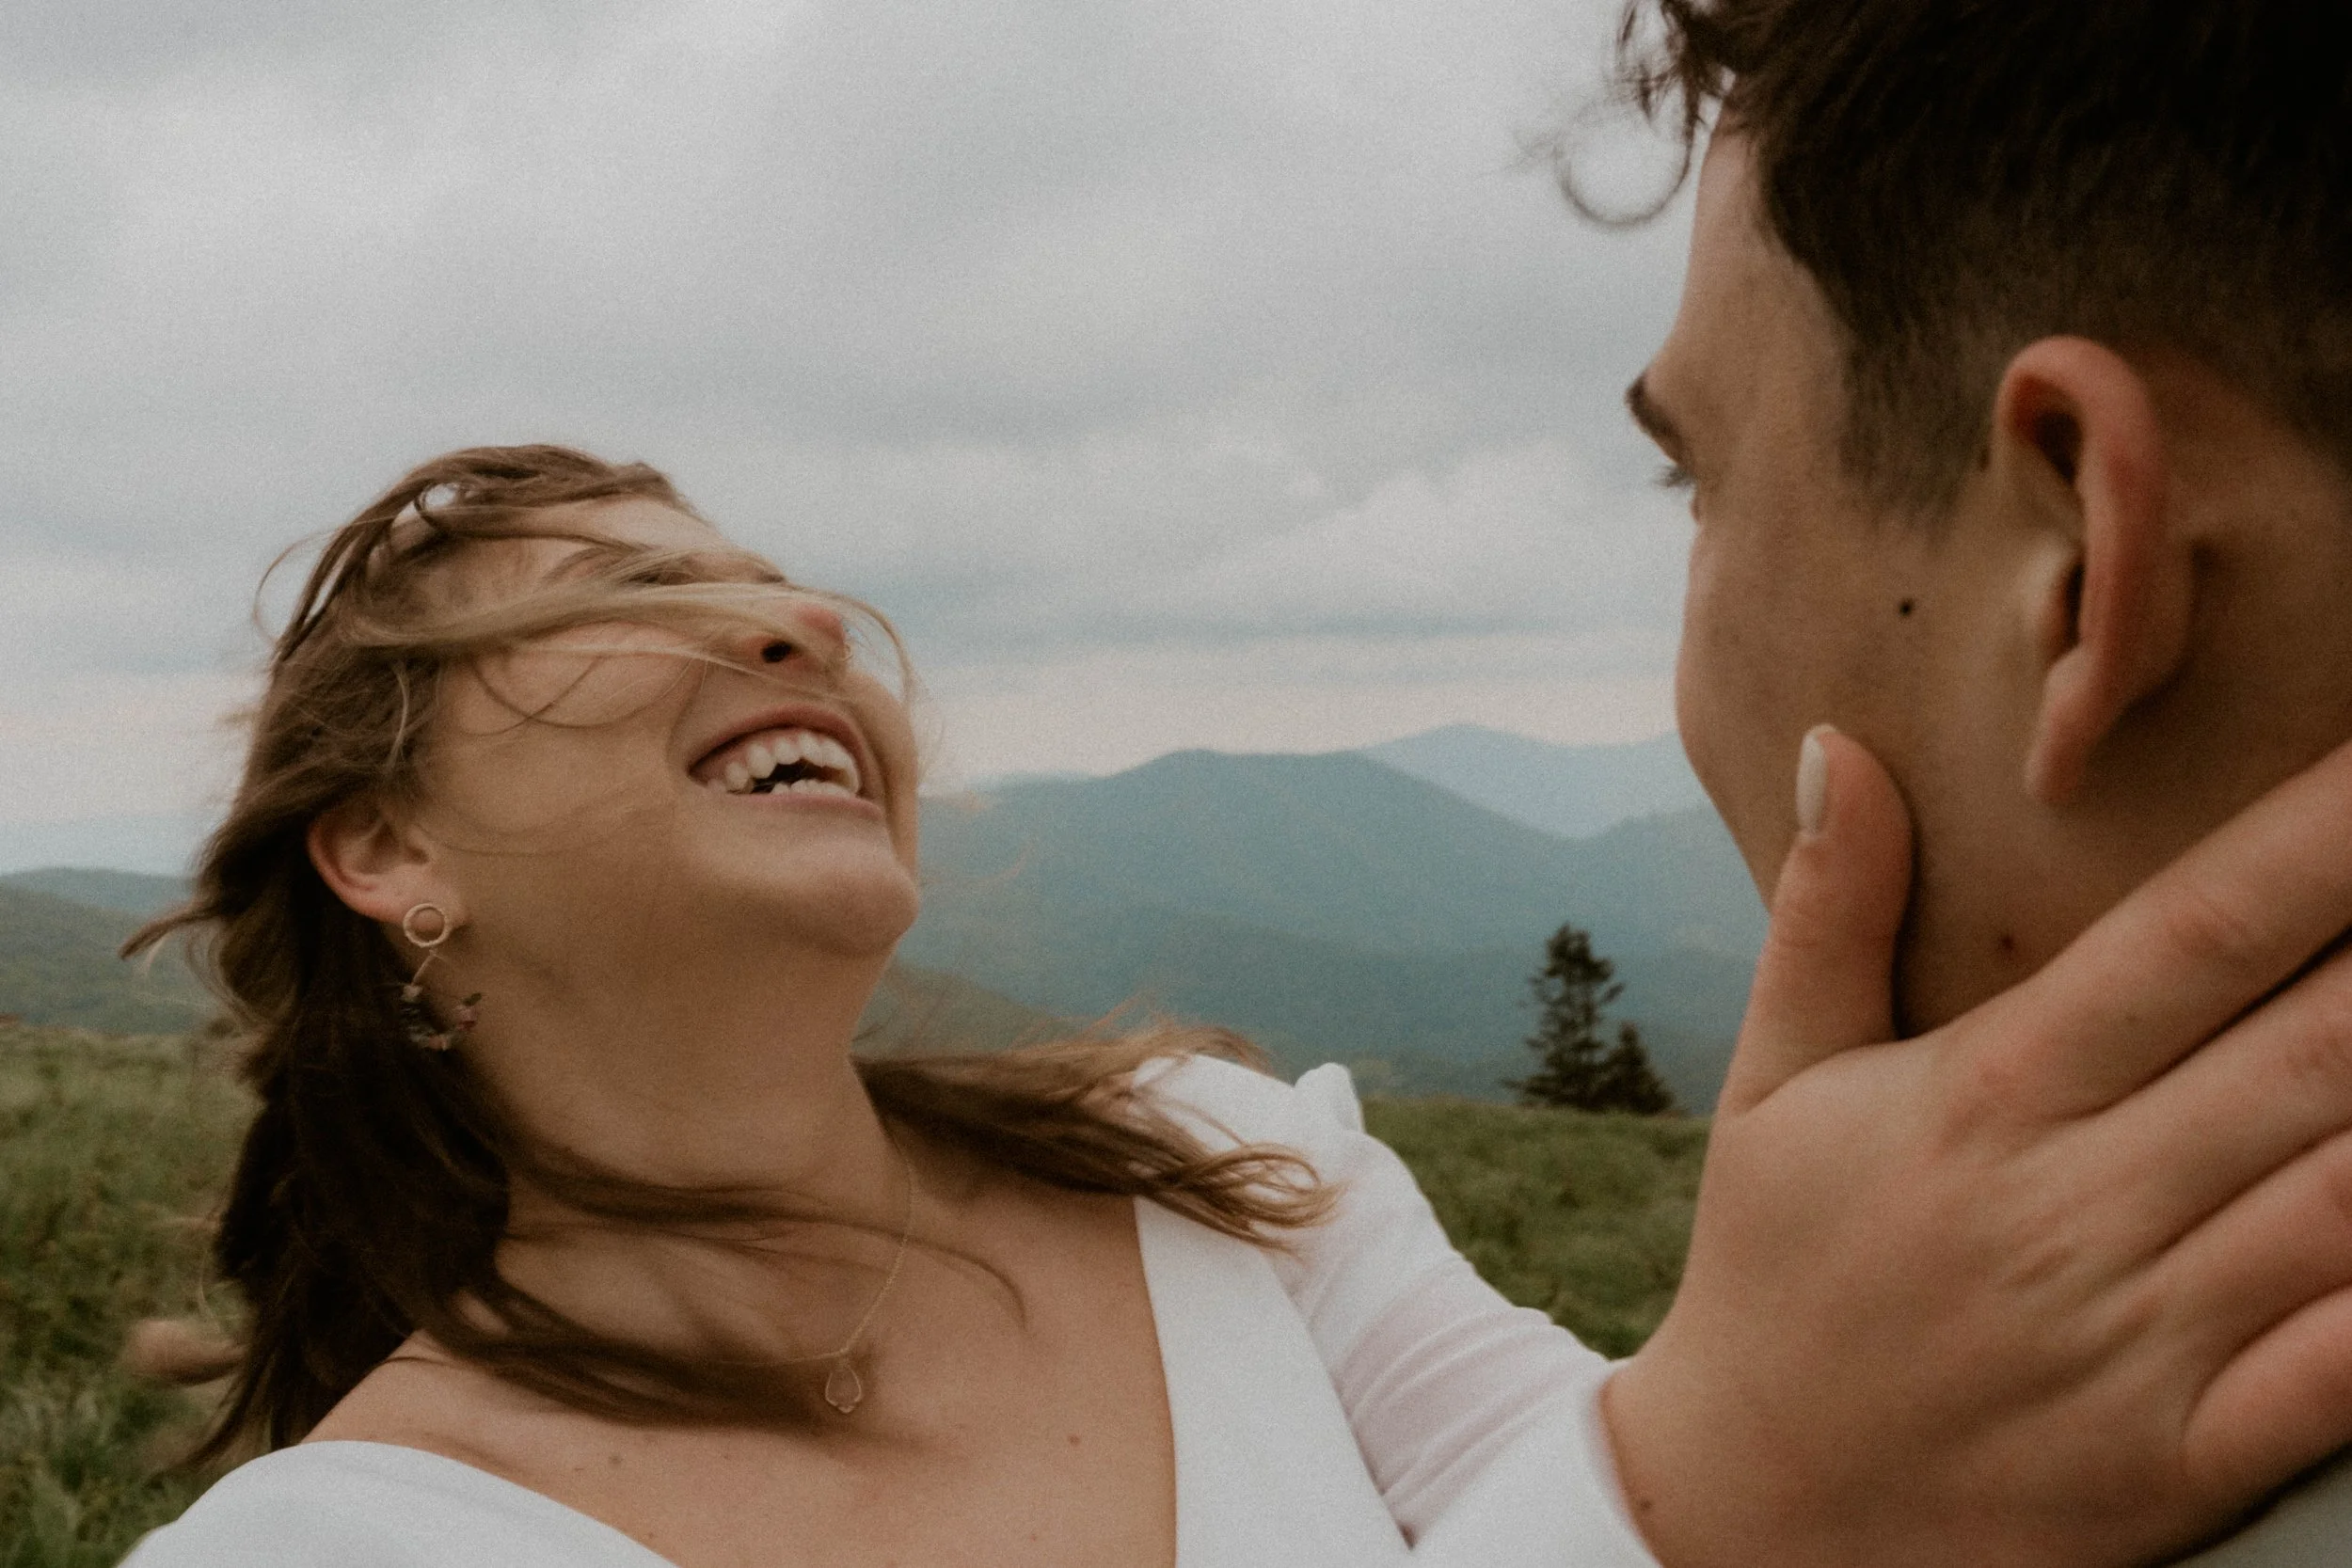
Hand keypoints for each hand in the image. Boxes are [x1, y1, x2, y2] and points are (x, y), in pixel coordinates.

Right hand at [1605, 728, 2351, 1567]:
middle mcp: (2080, 1206)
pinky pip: (2348, 1374)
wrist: (1751, 1514)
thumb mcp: (1773, 1086)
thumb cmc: (1775, 1272)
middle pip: (2317, 1049)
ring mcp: (2146, 1341)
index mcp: (1989, 1097)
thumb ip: (1825, 915)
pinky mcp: (2188, 1462)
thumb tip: (1837, 746)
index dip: (2321, 840)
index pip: (2193, 935)